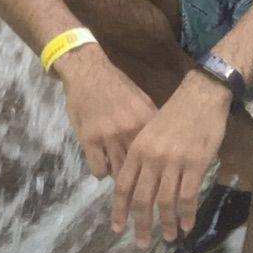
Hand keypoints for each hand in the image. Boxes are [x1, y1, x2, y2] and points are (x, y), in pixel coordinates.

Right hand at [56, 48, 156, 179]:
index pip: (157, 153)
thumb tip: (164, 146)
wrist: (88, 70)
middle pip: (139, 167)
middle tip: (137, 182)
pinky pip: (98, 169)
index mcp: (146, 120)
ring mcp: (108, 135)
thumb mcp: (141, 101)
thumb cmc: (116, 86)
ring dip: (119, 176)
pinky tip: (102, 164)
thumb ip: (151, 124)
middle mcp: (129, 129)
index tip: (156, 174)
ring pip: (119, 172)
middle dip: (139, 178)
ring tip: (119, 173)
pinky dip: (101, 171)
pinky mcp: (88, 139)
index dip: (157, 168)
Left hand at [111, 74, 231, 248]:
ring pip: (166, 202)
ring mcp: (174, 162)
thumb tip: (136, 184)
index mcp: (137, 150)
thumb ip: (141, 157)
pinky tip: (186, 225)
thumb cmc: (175, 114)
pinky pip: (188, 196)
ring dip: (166, 224)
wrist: (201, 96)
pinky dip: (186, 214)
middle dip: (141, 225)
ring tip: (167, 238)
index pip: (123, 186)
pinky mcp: (195, 164)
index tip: (118, 229)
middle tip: (141, 243)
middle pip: (142, 199)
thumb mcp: (149, 132)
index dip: (120, 210)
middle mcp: (152, 158)